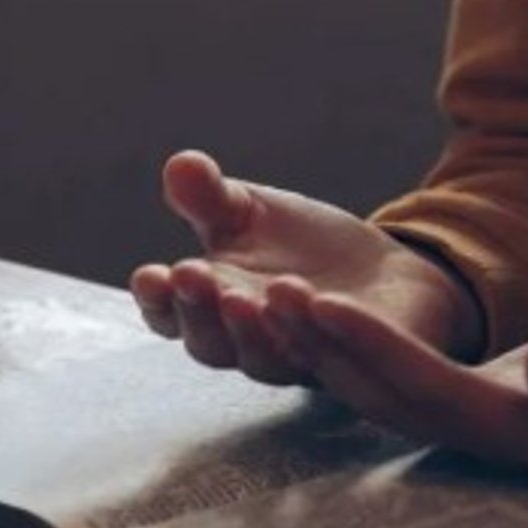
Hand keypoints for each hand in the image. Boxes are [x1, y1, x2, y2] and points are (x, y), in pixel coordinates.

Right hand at [130, 150, 483, 383]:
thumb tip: (181, 164)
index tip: (149, 276)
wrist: (378, 273)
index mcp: (208, 306)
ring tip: (249, 295)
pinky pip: (333, 357)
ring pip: (264, 359)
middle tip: (192, 275)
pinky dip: (323, 331)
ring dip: (253, 330)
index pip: (167, 314)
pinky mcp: (350, 363)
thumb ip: (210, 197)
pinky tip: (322, 302)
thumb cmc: (297, 246)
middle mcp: (242, 342)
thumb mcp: (250, 212)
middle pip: (209, 344)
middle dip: (198, 311)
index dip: (156, 300)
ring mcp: (293, 358)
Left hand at [263, 285, 527, 473]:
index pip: (441, 391)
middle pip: (395, 397)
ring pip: (384, 392)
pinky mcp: (474, 404)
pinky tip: (307, 315)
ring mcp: (483, 427)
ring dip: (326, 348)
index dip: (379, 350)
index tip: (324, 306)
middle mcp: (499, 441)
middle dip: (329, 348)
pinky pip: (397, 380)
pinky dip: (352, 348)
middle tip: (266, 295)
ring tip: (269, 297)